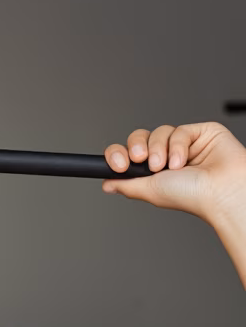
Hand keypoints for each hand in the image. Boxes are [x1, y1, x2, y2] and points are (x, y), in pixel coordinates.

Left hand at [101, 121, 245, 225]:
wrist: (220, 190)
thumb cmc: (191, 195)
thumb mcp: (150, 190)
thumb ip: (126, 184)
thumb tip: (107, 185)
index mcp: (153, 172)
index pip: (129, 156)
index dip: (120, 156)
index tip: (118, 165)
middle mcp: (166, 157)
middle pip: (140, 139)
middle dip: (137, 147)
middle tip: (141, 160)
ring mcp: (182, 145)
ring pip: (159, 132)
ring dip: (160, 149)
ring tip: (169, 166)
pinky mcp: (200, 133)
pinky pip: (179, 130)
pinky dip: (177, 145)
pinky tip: (183, 159)